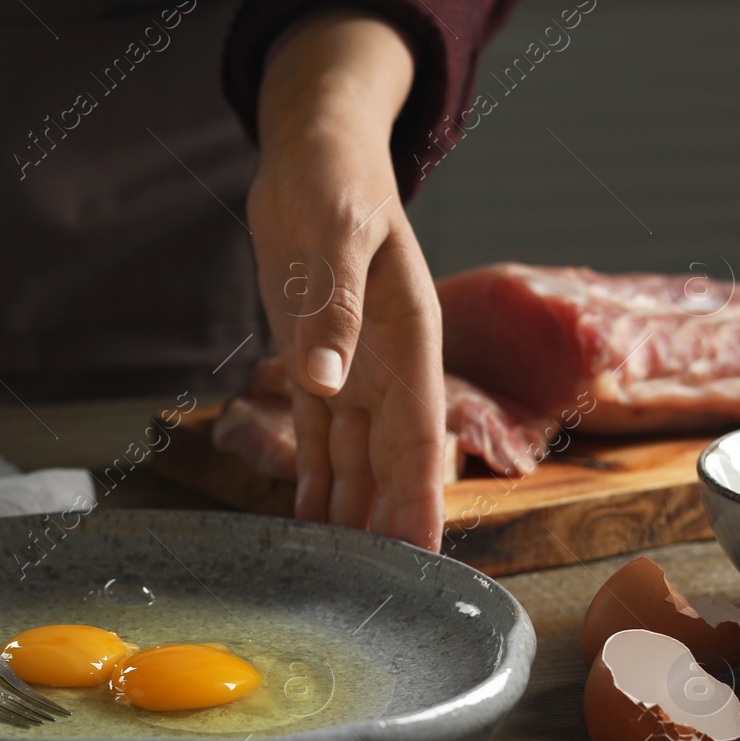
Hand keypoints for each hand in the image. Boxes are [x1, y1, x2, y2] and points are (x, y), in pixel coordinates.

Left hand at [248, 14, 445, 548]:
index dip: (424, 497)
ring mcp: (352, 367)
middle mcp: (387, 363)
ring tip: (350, 569)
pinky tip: (312, 519)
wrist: (313, 153)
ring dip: (354, 510)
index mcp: (410, 337)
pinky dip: (315, 478)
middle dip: (392, 522)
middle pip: (393, 460)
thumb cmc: (336, 180)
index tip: (427, 553)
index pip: (423, 435)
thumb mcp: (337, 233)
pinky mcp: (313, 362)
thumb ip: (335, 307)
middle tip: (388, 587)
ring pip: (357, 457)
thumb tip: (325, 379)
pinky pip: (318, 436)